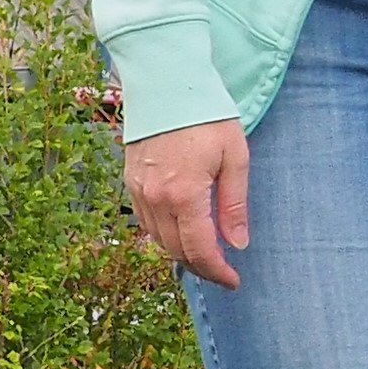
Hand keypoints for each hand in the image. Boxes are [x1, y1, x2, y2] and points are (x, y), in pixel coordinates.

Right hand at [125, 120, 250, 287]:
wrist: (167, 86)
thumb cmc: (208, 117)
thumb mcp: (235, 158)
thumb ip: (234, 205)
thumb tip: (237, 243)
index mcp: (184, 194)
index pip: (199, 249)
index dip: (217, 271)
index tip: (234, 281)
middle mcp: (155, 198)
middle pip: (175, 250)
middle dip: (200, 267)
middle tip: (223, 273)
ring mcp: (138, 191)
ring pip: (157, 239)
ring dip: (180, 253)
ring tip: (206, 257)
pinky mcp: (130, 182)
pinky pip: (145, 221)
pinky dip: (163, 235)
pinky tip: (182, 233)